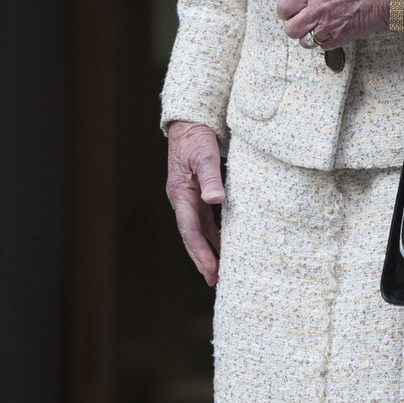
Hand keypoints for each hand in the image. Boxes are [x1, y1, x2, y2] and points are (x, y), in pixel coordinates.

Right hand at [166, 120, 224, 286]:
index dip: (201, 252)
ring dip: (208, 249)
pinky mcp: (195, 193)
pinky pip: (203, 219)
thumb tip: (215, 200)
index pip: (190, 230)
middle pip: (192, 236)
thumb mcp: (205, 155)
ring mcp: (188, 197)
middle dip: (202, 258)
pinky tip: (223, 242)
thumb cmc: (197, 137)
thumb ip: (210, 177)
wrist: (190, 122)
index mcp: (180, 194)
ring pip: (198, 229)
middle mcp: (182, 199)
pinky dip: (212, 233)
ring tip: (219, 270)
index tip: (211, 271)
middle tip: (215, 280)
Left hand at [277, 0, 394, 48]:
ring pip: (304, 41)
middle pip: (290, 28)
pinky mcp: (341, 37)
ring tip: (319, 28)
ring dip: (309, 36)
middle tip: (304, 21)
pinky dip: (325, 42)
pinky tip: (333, 31)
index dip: (287, 11)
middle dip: (295, 26)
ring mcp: (329, 25)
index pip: (283, 7)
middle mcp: (317, 8)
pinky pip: (322, 47)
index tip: (293, 10)